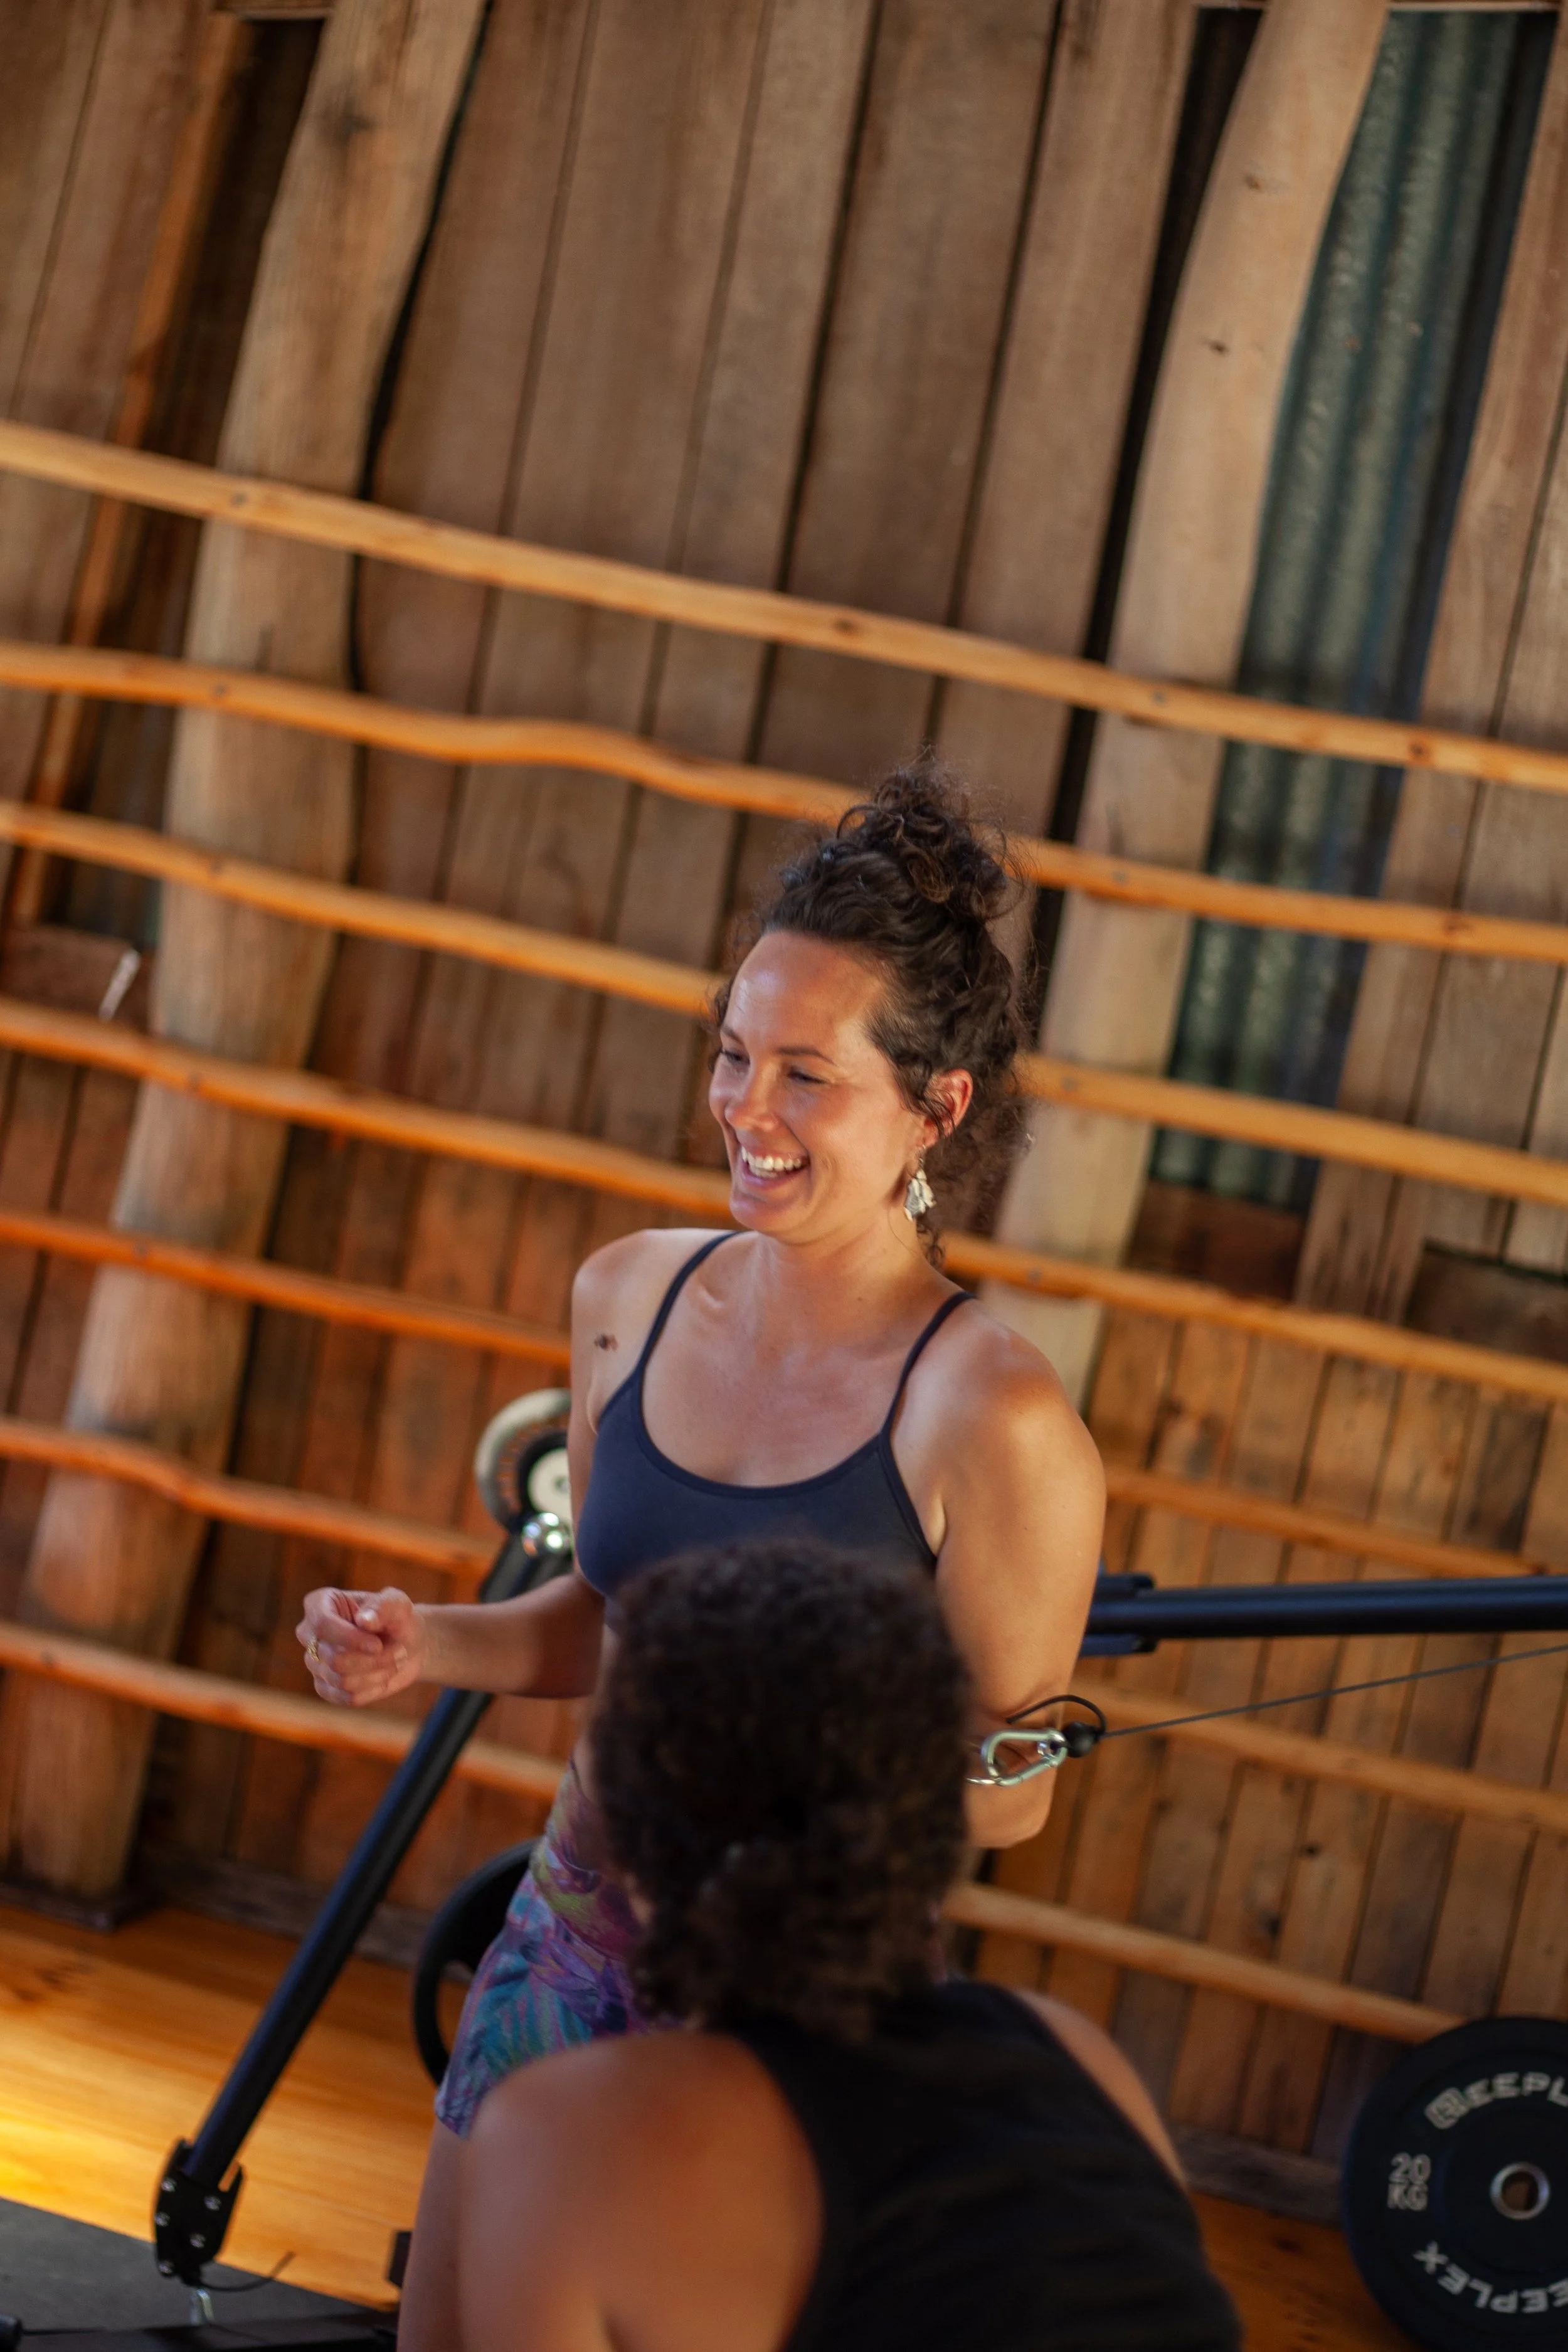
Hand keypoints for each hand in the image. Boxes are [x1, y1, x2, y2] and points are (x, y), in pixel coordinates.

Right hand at [297, 1586, 425, 1706]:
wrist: (406, 1644)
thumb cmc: (397, 1618)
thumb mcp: (398, 1604)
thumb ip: (383, 1606)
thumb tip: (363, 1620)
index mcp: (320, 1604)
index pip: (322, 1625)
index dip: (351, 1639)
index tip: (378, 1645)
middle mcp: (309, 1633)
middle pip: (334, 1659)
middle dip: (373, 1660)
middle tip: (400, 1651)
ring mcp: (314, 1662)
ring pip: (341, 1680)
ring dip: (377, 1674)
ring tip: (396, 1662)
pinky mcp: (324, 1686)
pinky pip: (346, 1697)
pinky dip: (372, 1690)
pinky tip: (384, 1678)